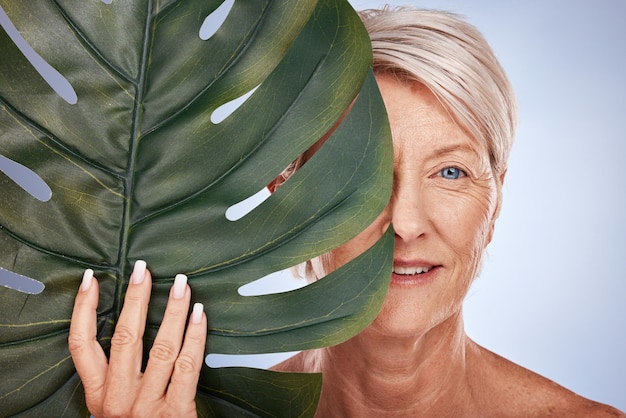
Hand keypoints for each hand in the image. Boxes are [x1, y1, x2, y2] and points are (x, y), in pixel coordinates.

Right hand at [68, 261, 206, 416]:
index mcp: (97, 395)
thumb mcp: (113, 408)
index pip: (81, 345)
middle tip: (144, 269)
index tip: (91, 279)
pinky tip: (200, 314)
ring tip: (182, 284)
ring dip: (173, 311)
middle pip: (125, 338)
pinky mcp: (177, 412)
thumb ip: (116, 376)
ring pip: (161, 347)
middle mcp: (118, 398)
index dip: (83, 309)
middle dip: (135, 299)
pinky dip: (196, 336)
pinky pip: (188, 365)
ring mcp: (148, 404)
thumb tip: (124, 328)